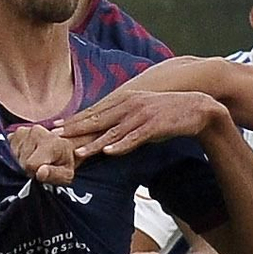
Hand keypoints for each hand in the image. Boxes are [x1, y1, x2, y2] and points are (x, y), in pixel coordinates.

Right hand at [9, 125, 76, 184]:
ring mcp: (23, 130)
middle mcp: (35, 131)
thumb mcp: (66, 174)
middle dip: (28, 168)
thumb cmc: (64, 163)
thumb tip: (40, 173)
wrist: (63, 147)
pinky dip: (16, 155)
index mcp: (50, 141)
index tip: (42, 172)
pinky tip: (27, 154)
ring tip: (35, 159)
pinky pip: (8, 150)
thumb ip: (54, 175)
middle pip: (21, 161)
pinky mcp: (14, 133)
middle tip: (40, 165)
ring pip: (14, 156)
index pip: (30, 164)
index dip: (34, 173)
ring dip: (22, 161)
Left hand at [59, 90, 226, 159]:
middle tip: (55, 137)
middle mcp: (129, 105)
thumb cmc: (167, 114)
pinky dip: (121, 145)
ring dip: (94, 142)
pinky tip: (109, 152)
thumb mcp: (141, 112)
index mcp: (124, 101)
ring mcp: (141, 116)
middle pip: (97, 119)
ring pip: (112, 131)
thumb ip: (123, 119)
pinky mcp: (154, 126)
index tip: (56, 128)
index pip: (94, 112)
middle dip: (75, 129)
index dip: (74, 120)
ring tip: (77, 152)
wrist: (197, 108)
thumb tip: (106, 132)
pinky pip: (134, 138)